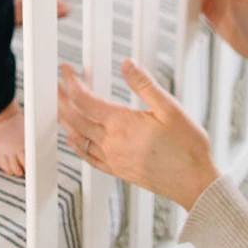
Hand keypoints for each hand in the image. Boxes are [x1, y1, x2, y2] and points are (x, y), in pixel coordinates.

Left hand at [59, 60, 219, 210]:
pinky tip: (74, 140)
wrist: (196, 184)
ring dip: (65, 120)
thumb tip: (126, 63)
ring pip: (79, 138)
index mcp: (122, 124)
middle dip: (61, 99)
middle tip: (52, 85)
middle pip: (75, 118)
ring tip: (58, 106)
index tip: (65, 69)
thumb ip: (144, 84)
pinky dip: (77, 145)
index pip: (85, 99)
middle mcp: (112, 143)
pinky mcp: (120, 171)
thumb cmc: (187, 146)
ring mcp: (114, 160)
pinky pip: (89, 158)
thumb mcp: (170, 108)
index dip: (71, 82)